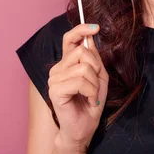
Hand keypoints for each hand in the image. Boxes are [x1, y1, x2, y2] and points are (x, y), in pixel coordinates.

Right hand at [48, 23, 108, 150]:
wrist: (84, 127)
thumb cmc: (91, 101)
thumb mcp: (99, 76)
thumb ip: (94, 58)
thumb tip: (90, 38)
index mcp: (67, 63)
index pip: (69, 39)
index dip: (81, 30)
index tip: (96, 27)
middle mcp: (57, 68)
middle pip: (82, 52)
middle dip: (96, 68)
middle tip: (95, 84)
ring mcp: (54, 79)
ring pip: (84, 67)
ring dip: (94, 84)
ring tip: (92, 95)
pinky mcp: (55, 90)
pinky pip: (80, 82)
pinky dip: (91, 92)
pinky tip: (89, 100)